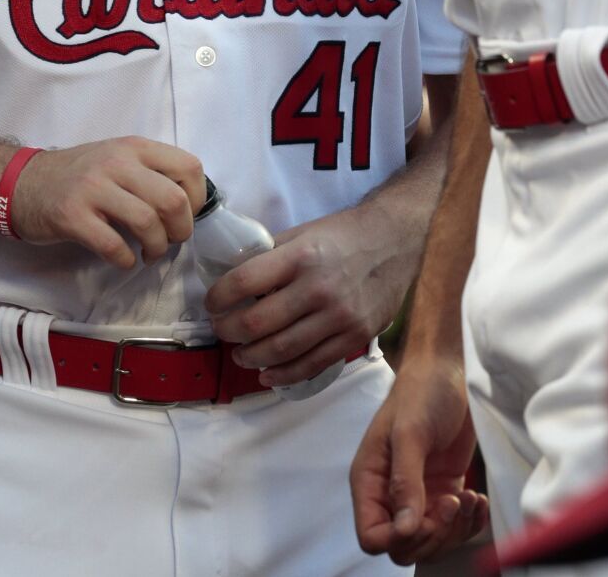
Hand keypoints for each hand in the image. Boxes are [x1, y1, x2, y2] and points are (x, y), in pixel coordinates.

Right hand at [12, 137, 204, 268]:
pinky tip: (123, 259)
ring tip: (148, 253)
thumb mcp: (118, 158)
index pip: (189, 167)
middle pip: (172, 200)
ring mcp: (93, 188)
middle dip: (180, 230)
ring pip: (147, 222)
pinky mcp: (72, 216)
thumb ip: (151, 173)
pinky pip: (113, 245)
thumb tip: (189, 206)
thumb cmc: (79, 174)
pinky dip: (125, 259)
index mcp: (134, 147)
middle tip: (171, 241)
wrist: (23, 182)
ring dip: (156, 248)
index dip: (198, 198)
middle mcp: (117, 162)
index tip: (187, 216)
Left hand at [204, 205, 410, 385]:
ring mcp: (338, 316)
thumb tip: (235, 274)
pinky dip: (284, 374)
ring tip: (239, 354)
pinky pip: (312, 365)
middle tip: (220, 330)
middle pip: (259, 322)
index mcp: (301, 256)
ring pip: (282, 350)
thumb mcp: (304, 232)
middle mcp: (318, 288)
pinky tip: (267, 374)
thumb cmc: (345, 234)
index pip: (246, 281)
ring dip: (251, 357)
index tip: (211, 302)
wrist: (396, 241)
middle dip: (229, 331)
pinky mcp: (354, 337)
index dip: (219, 296)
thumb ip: (272, 254)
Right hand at [350, 357, 487, 563]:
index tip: (424, 519)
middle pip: (404, 547)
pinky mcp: (443, 492)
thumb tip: (406, 528)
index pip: (371, 536)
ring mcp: (419, 495)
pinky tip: (478, 500)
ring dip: (455, 530)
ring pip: (432, 542)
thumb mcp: (410, 433)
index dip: (397, 539)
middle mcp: (391, 493)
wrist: (449, 372)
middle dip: (432, 536)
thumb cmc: (421, 392)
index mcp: (370, 480)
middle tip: (451, 504)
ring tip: (469, 498)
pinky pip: (454, 528)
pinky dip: (469, 524)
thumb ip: (405, 481)